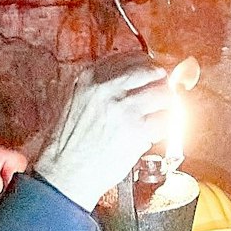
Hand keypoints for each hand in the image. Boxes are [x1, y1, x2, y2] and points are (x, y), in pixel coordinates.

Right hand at [32, 52, 175, 210]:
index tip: (152, 74)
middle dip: (162, 82)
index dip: (148, 66)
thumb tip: (134, 80)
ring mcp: (123, 108)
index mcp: (90, 77)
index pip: (132, 57)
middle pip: (152, 71)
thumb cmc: (68, 143)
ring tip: (158, 115)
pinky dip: (165, 127)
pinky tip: (153, 133)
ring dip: (167, 105)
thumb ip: (101, 86)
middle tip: (163, 93)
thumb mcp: (76, 101)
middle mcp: (107, 88)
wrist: (64, 173)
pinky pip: (166, 120)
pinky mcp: (136, 130)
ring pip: (164, 94)